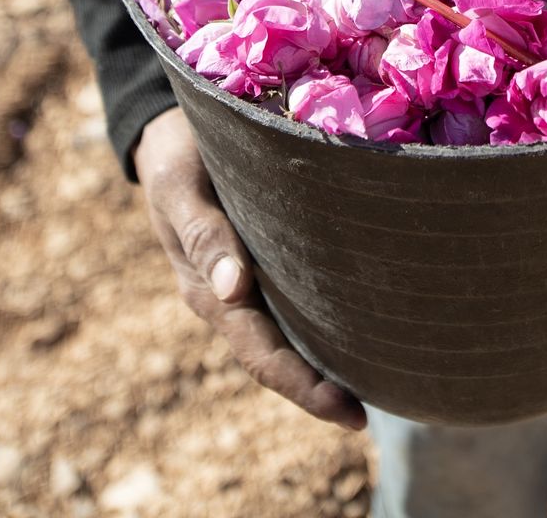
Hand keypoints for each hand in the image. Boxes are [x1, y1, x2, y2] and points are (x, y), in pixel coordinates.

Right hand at [133, 108, 366, 428]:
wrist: (168, 129)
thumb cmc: (176, 154)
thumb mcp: (180, 188)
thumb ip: (203, 233)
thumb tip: (233, 288)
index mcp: (208, 290)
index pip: (260, 353)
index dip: (301, 387)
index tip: (347, 410)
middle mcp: (231, 296)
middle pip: (277, 357)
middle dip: (318, 391)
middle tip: (366, 417)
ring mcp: (247, 281)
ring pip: (289, 333)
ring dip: (325, 362)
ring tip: (378, 380)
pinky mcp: (264, 257)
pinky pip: (295, 300)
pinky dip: (325, 320)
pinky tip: (361, 326)